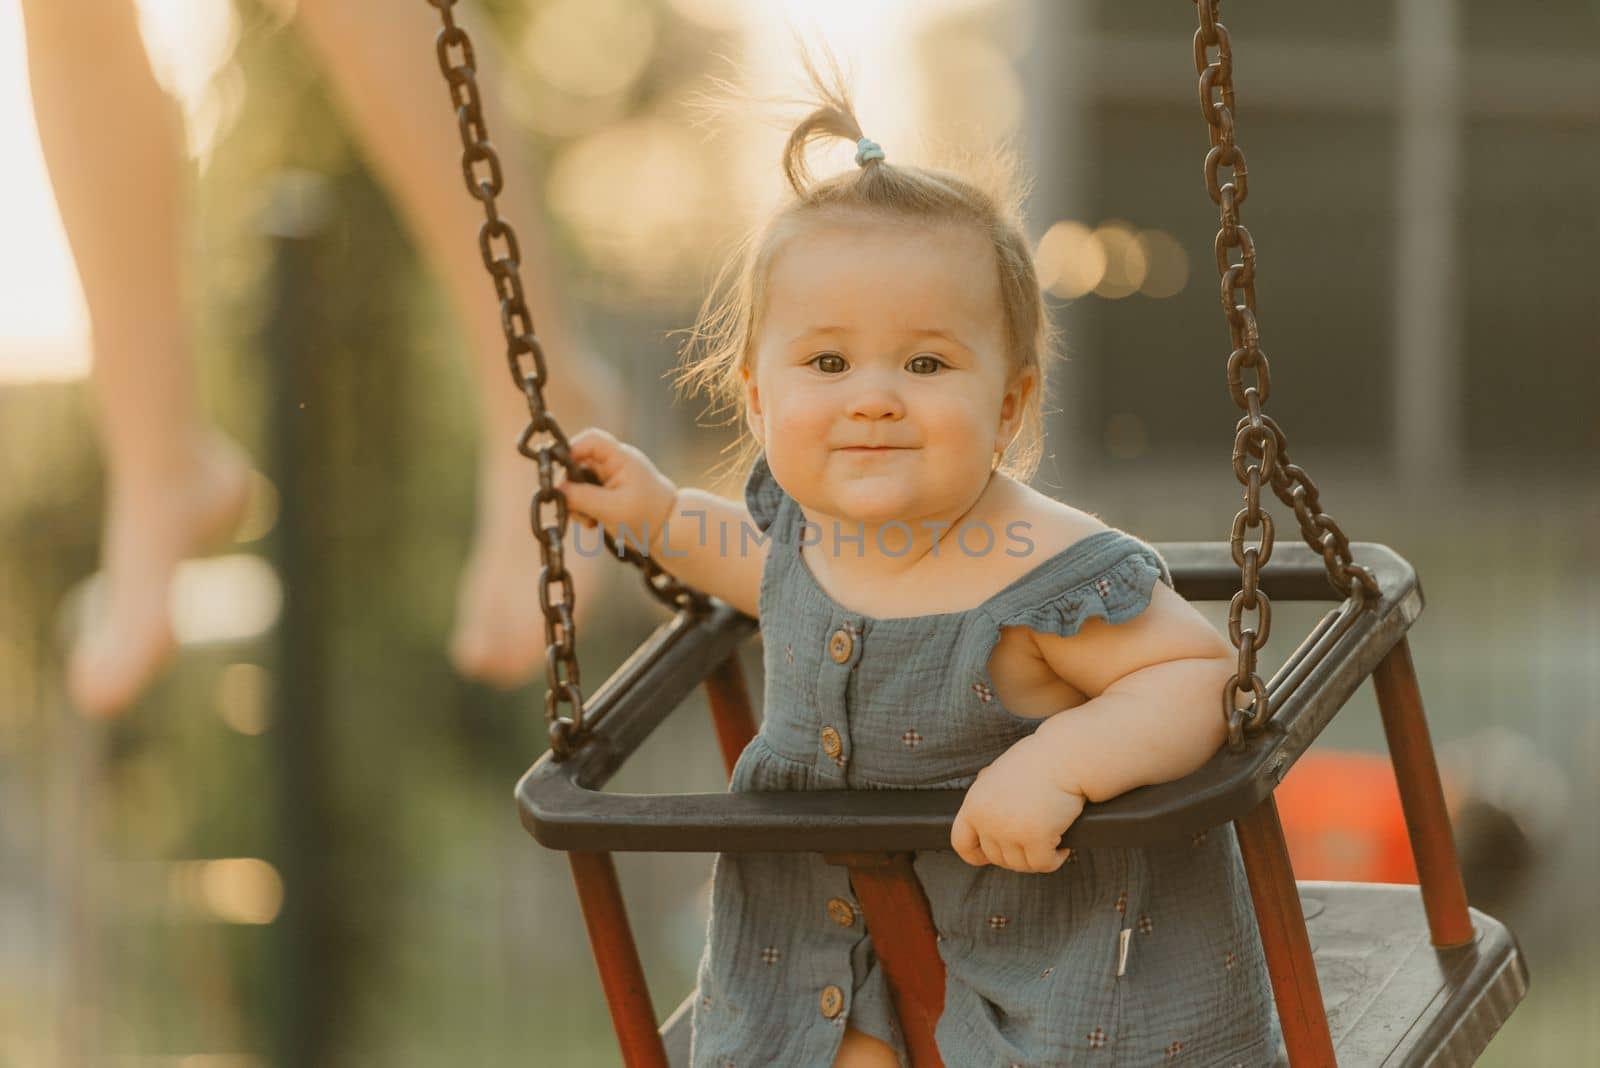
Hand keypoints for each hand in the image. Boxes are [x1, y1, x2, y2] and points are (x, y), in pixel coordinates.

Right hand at [559, 427, 677, 549]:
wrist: (669, 532)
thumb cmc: (647, 517)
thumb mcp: (611, 509)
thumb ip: (582, 497)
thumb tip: (556, 489)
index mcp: (620, 458)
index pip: (591, 439)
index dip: (571, 449)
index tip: (561, 471)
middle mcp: (614, 463)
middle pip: (578, 462)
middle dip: (571, 486)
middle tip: (572, 508)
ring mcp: (610, 478)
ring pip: (578, 481)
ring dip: (576, 502)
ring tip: (587, 521)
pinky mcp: (607, 493)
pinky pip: (584, 495)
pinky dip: (583, 509)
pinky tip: (591, 524)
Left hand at [951, 732, 1086, 872]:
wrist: (1064, 756)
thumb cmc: (1037, 761)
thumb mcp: (997, 775)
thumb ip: (986, 798)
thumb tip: (982, 818)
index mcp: (974, 803)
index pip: (961, 843)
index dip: (976, 854)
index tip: (990, 856)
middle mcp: (987, 820)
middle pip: (996, 857)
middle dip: (1016, 854)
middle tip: (1032, 843)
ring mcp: (1010, 830)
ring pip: (1020, 864)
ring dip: (1036, 858)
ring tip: (1048, 842)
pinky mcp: (1035, 838)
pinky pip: (1043, 864)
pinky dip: (1054, 860)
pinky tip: (1061, 848)